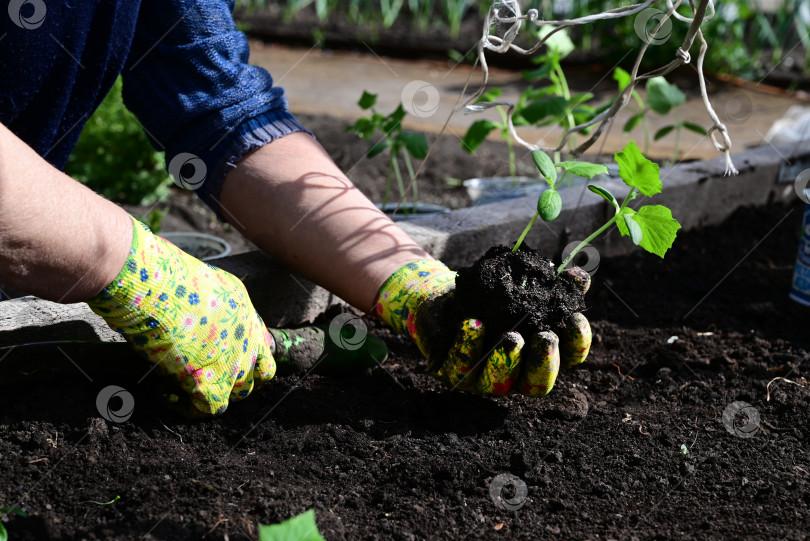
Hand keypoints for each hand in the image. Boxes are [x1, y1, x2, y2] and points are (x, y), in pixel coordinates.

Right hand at [88, 216, 274, 416]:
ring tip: (179, 386)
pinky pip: (209, 409)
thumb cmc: (165, 277)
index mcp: (245, 311)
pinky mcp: (210, 381)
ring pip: (236, 394)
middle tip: (199, 376)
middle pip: (255, 374)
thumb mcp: (202, 282)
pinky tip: (165, 392)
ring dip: (210, 394)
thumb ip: (209, 303)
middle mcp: (247, 338)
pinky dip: (188, 407)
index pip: (262, 346)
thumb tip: (192, 318)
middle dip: (231, 380)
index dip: (244, 358)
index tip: (219, 360)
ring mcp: (233, 361)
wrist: (154, 285)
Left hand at [375, 260, 591, 396]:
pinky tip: (472, 323)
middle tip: (545, 338)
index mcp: (539, 356)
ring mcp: (485, 379)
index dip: (576, 342)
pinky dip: (468, 345)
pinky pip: (461, 367)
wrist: (444, 301)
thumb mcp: (522, 288)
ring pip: (501, 383)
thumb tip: (578, 277)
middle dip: (544, 362)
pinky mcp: (455, 374)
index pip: (569, 358)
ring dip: (508, 360)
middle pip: (538, 384)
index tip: (574, 319)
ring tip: (511, 336)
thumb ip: (552, 285)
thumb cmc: (491, 297)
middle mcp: (516, 374)